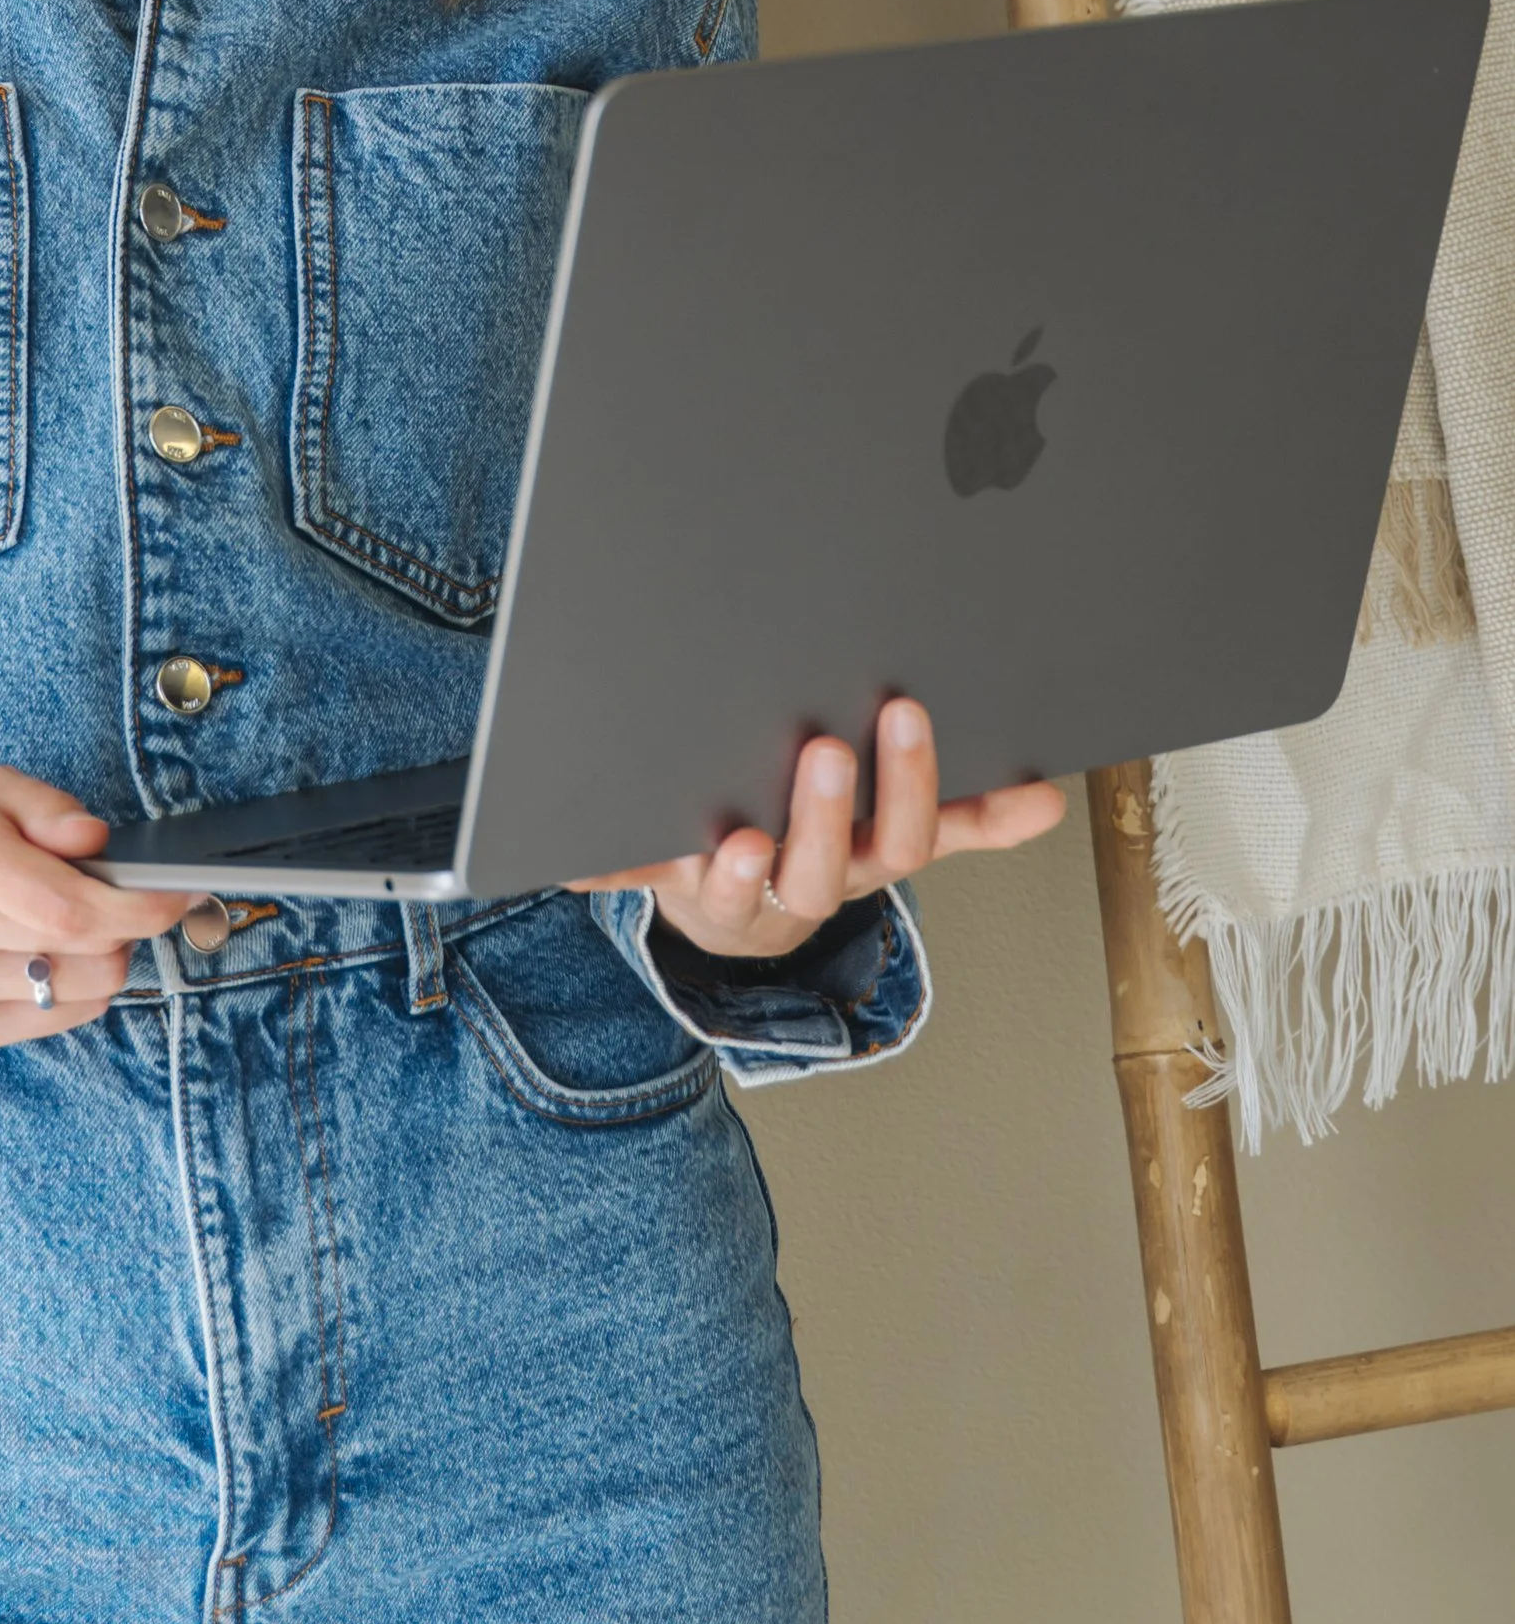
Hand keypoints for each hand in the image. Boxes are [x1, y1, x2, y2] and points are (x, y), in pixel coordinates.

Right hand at [0, 763, 188, 1048]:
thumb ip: (41, 804)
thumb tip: (96, 840)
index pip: (66, 905)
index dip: (141, 903)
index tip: (181, 888)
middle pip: (82, 950)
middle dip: (134, 923)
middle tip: (142, 895)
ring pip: (79, 986)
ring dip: (107, 953)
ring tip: (85, 919)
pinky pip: (56, 1016)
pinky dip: (78, 984)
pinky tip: (55, 952)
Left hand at [569, 698, 1066, 962]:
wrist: (735, 912)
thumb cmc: (820, 844)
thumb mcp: (896, 830)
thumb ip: (969, 815)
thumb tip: (1046, 797)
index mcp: (865, 858)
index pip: (906, 834)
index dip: (910, 783)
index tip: (905, 711)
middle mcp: (803, 882)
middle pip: (823, 867)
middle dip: (827, 814)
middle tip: (826, 749)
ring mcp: (732, 889)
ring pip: (739, 889)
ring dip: (741, 867)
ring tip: (742, 836)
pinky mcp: (665, 884)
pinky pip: (632, 879)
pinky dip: (604, 867)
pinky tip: (578, 854)